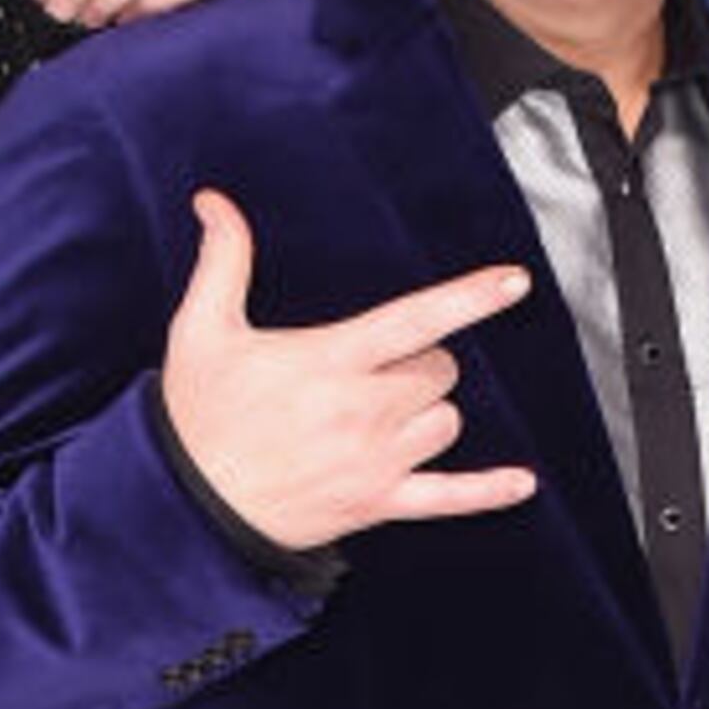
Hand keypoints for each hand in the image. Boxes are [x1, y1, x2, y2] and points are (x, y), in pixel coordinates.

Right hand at [159, 188, 539, 553]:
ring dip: (428, 411)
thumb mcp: (201, 330)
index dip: (471, 297)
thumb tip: (215, 204)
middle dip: (420, 362)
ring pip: (446, 422)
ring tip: (383, 413)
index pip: (417, 318)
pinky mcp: (377, 503)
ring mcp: (375, 461)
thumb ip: (223, 261)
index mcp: (330, 360)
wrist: (187, 505)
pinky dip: (487, 492)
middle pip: (438, 370)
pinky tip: (520, 484)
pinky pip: (449, 498)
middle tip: (374, 369)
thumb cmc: (197, 417)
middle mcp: (363, 410)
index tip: (514, 281)